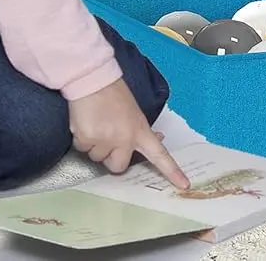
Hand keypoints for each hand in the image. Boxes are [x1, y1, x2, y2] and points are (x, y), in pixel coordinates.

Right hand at [69, 77, 188, 189]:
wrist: (93, 80)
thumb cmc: (114, 94)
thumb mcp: (134, 112)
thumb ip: (142, 130)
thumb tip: (158, 139)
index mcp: (140, 130)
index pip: (160, 154)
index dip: (171, 171)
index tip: (183, 185)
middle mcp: (124, 139)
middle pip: (118, 167)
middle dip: (111, 156)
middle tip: (108, 136)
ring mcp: (105, 141)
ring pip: (97, 158)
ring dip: (96, 145)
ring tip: (97, 122)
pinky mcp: (87, 139)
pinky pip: (82, 149)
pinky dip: (82, 139)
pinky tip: (86, 121)